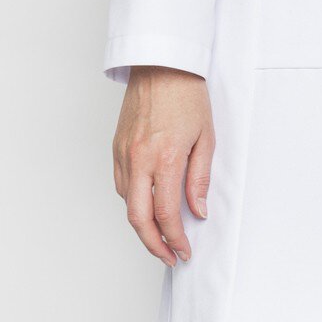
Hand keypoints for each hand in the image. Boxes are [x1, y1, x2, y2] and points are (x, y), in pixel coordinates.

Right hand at [113, 65, 212, 265]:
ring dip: (142, 226)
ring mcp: (123, 154)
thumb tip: (198, 212)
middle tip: (169, 257)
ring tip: (161, 236)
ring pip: (126, 204)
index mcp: (164, 158)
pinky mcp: (116, 148)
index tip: (184, 251)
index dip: (175, 239)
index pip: (166, 214)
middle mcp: (138, 159)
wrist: (160, 65)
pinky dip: (133, 203)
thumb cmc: (186, 95)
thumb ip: (199, 178)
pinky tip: (147, 207)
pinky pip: (121, 185)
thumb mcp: (205, 138)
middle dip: (153, 244)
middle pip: (138, 218)